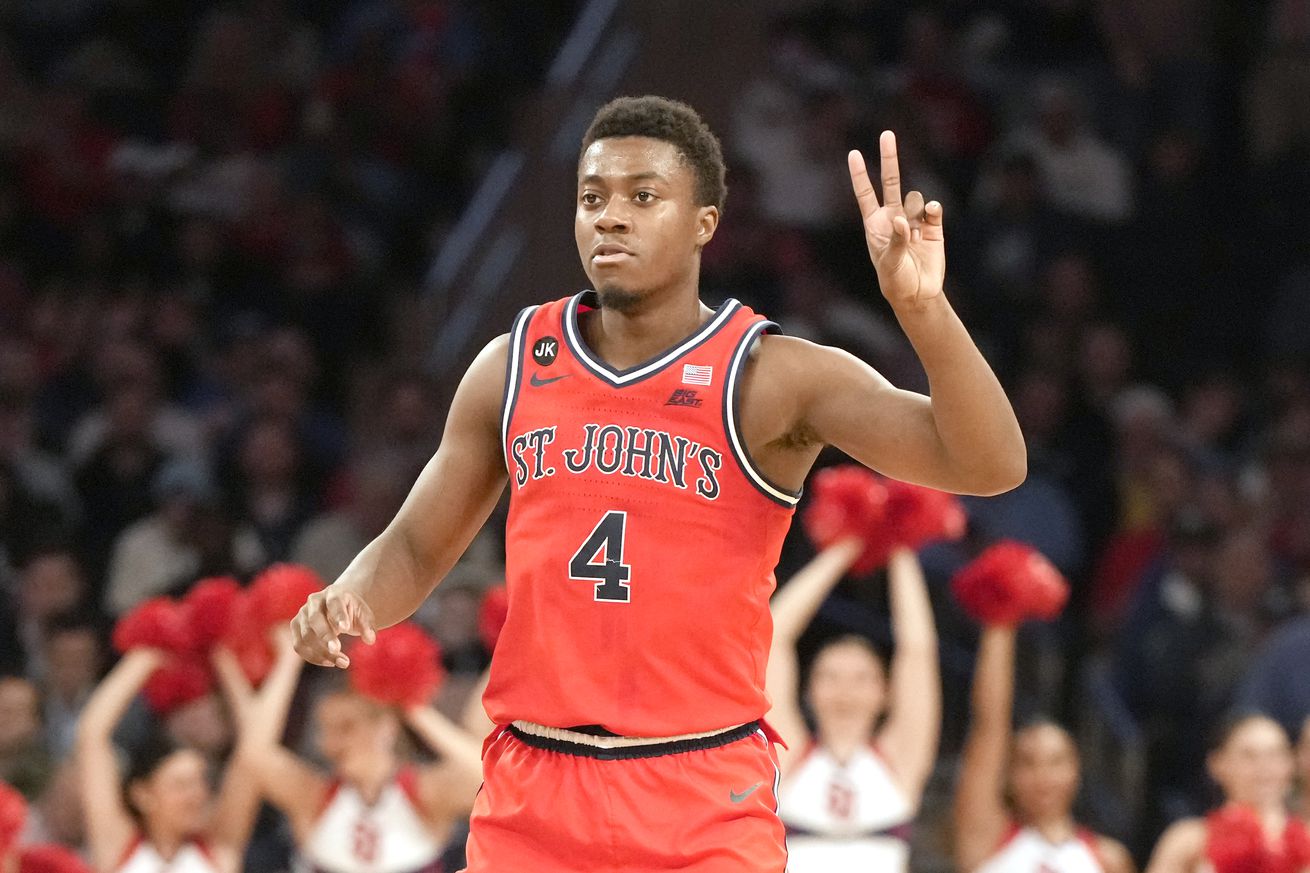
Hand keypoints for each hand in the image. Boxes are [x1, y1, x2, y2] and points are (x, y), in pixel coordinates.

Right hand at [290, 587, 376, 667]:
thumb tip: (370, 639)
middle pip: (314, 619)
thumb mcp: (363, 614)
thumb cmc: (351, 611)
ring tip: (343, 662)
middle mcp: (314, 601)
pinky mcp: (296, 627)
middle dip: (325, 635)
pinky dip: (313, 657)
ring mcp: (302, 614)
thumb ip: (367, 626)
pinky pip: (299, 645)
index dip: (338, 615)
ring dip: (322, 652)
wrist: (336, 607)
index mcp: (333, 593)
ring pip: (306, 635)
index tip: (346, 628)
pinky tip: (330, 663)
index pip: (334, 602)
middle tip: (337, 650)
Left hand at [848, 131, 944, 310]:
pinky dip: (931, 210)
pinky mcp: (932, 227)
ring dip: (913, 207)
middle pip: (890, 181)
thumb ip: (896, 239)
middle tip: (887, 134)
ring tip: (913, 231)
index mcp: (875, 224)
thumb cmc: (895, 280)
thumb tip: (901, 219)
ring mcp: (913, 220)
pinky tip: (930, 217)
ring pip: (914, 197)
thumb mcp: (889, 262)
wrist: (917, 294)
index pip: (866, 194)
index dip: (860, 174)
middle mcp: (893, 217)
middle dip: (889, 158)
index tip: (854, 153)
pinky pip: (932, 209)